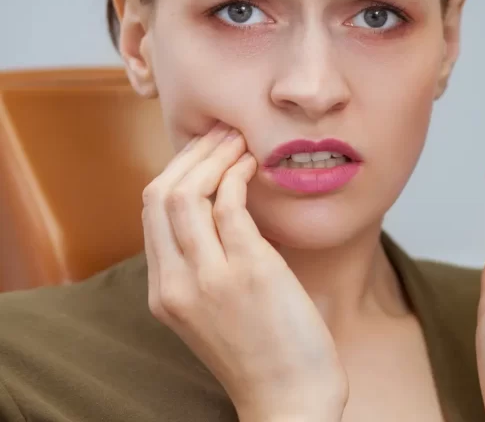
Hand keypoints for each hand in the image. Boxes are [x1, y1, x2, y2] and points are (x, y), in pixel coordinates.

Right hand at [142, 123, 346, 421]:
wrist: (289, 398)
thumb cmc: (265, 353)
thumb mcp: (216, 312)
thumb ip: (209, 268)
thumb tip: (226, 211)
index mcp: (165, 293)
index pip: (150, 213)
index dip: (175, 172)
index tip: (202, 151)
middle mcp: (177, 283)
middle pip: (158, 196)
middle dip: (190, 155)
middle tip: (221, 133)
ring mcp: (210, 278)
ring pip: (187, 194)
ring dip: (215, 157)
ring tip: (240, 140)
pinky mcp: (250, 272)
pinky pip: (230, 206)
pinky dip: (238, 176)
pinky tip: (254, 166)